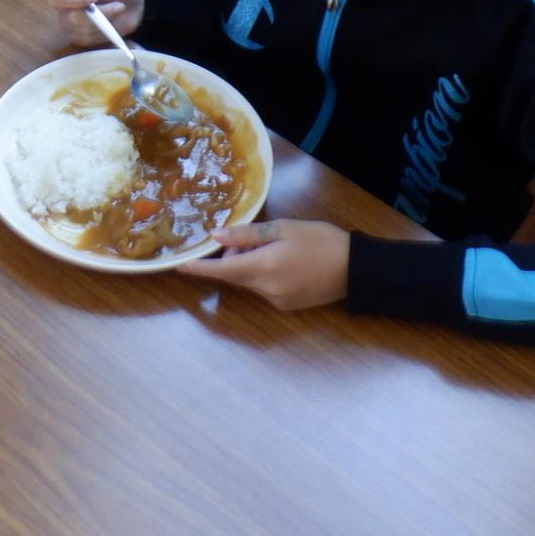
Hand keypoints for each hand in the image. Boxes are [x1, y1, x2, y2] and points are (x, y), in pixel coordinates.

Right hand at [47, 0, 144, 45]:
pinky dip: (104, 31)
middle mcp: (64, 8)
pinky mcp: (82, 38)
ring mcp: (71, 25)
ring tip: (119, 8)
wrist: (134, 4)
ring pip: (80, 29)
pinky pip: (88, 39)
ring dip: (104, 20)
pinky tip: (113, 22)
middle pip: (68, 17)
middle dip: (95, 13)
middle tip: (117, 5)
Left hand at [177, 219, 349, 309]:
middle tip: (255, 238)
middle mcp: (266, 289)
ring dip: (251, 266)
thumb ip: (247, 235)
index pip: (221, 271)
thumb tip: (215, 237)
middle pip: (235, 275)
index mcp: (263, 267)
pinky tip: (288, 263)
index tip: (178, 266)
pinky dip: (265, 275)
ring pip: (250, 281)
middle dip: (235, 258)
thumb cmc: (320, 240)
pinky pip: (265, 288)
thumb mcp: (283, 229)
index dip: (198, 268)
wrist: (356, 268)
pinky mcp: (288, 306)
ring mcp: (277, 301)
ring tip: (277, 247)